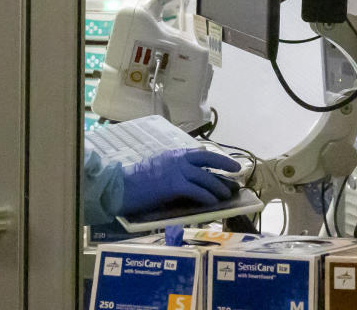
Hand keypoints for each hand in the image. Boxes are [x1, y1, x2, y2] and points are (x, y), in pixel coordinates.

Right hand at [120, 149, 239, 215]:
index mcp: (172, 154)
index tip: (224, 163)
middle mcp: (177, 159)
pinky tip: (213, 202)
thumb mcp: (156, 168)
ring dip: (218, 186)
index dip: (214, 158)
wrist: (120, 186)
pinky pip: (197, 191)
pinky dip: (207, 197)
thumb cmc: (134, 181)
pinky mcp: (174, 185)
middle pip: (207, 159)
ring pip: (205, 178)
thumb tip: (189, 180)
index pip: (199, 153)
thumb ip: (172, 170)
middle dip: (224, 164)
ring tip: (226, 194)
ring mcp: (176, 171)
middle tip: (237, 170)